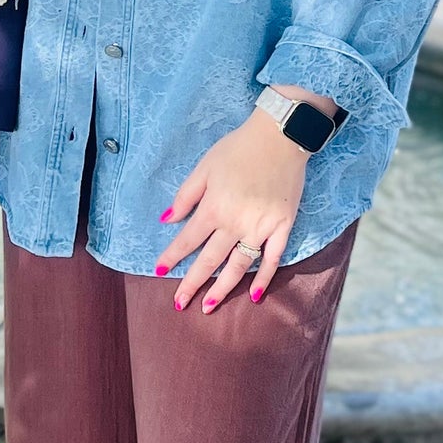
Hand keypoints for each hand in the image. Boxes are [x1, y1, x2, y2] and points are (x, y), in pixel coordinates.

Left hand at [156, 97, 327, 310]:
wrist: (280, 136)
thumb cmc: (239, 148)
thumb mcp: (205, 166)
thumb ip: (186, 196)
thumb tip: (167, 219)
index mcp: (214, 207)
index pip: (188, 239)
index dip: (172, 256)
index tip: (159, 270)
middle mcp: (236, 222)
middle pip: (210, 260)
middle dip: (192, 283)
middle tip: (180, 303)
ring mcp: (261, 227)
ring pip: (239, 265)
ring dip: (223, 288)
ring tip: (209, 306)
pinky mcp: (283, 226)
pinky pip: (273, 258)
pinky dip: (265, 277)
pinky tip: (256, 295)